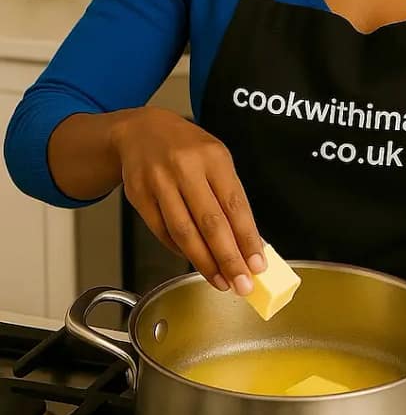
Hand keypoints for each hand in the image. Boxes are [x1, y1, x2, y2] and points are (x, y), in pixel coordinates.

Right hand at [110, 106, 265, 294]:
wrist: (141, 131)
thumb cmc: (186, 147)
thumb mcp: (216, 158)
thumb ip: (231, 195)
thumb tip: (249, 239)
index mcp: (213, 157)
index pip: (235, 204)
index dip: (247, 238)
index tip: (258, 264)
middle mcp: (185, 168)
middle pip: (210, 223)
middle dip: (228, 258)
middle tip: (242, 283)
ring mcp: (159, 182)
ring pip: (184, 232)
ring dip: (205, 262)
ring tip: (221, 281)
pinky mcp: (139, 197)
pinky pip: (162, 232)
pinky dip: (180, 251)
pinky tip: (194, 260)